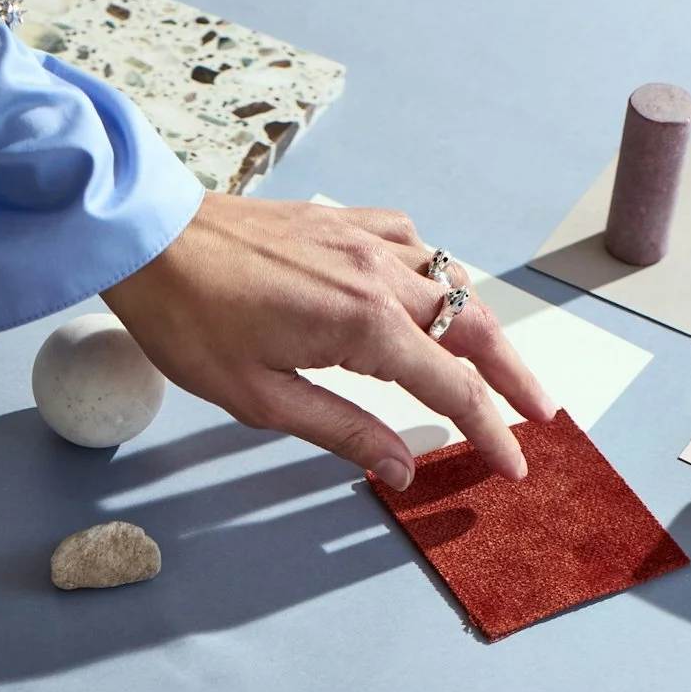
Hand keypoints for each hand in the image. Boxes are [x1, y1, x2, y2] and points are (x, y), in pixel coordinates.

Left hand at [103, 194, 555, 486]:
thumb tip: (402, 469)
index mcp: (364, 326)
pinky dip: (439, 276)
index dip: (489, 431)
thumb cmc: (192, 325)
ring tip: (497, 366)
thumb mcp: (262, 400)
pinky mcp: (345, 222)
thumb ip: (343, 431)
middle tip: (541, 414)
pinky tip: (434, 298)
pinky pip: (416, 246)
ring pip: (452, 283)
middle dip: (513, 376)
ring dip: (481, 327)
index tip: (513, 465)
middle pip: (474, 328)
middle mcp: (380, 275)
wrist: (150, 244)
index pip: (452, 387)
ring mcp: (366, 240)